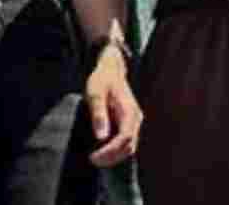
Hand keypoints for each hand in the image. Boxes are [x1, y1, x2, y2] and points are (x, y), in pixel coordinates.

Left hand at [83, 46, 141, 166]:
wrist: (111, 69)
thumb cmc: (102, 80)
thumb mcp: (95, 93)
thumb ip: (98, 113)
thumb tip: (101, 136)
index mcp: (129, 111)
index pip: (124, 138)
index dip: (110, 151)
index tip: (94, 157)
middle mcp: (135, 118)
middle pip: (129, 146)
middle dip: (112, 157)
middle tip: (92, 160)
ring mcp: (134, 121)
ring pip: (129, 146)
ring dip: (114, 156)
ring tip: (96, 159)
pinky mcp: (129, 123)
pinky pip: (126, 142)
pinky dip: (116, 150)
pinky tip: (102, 151)